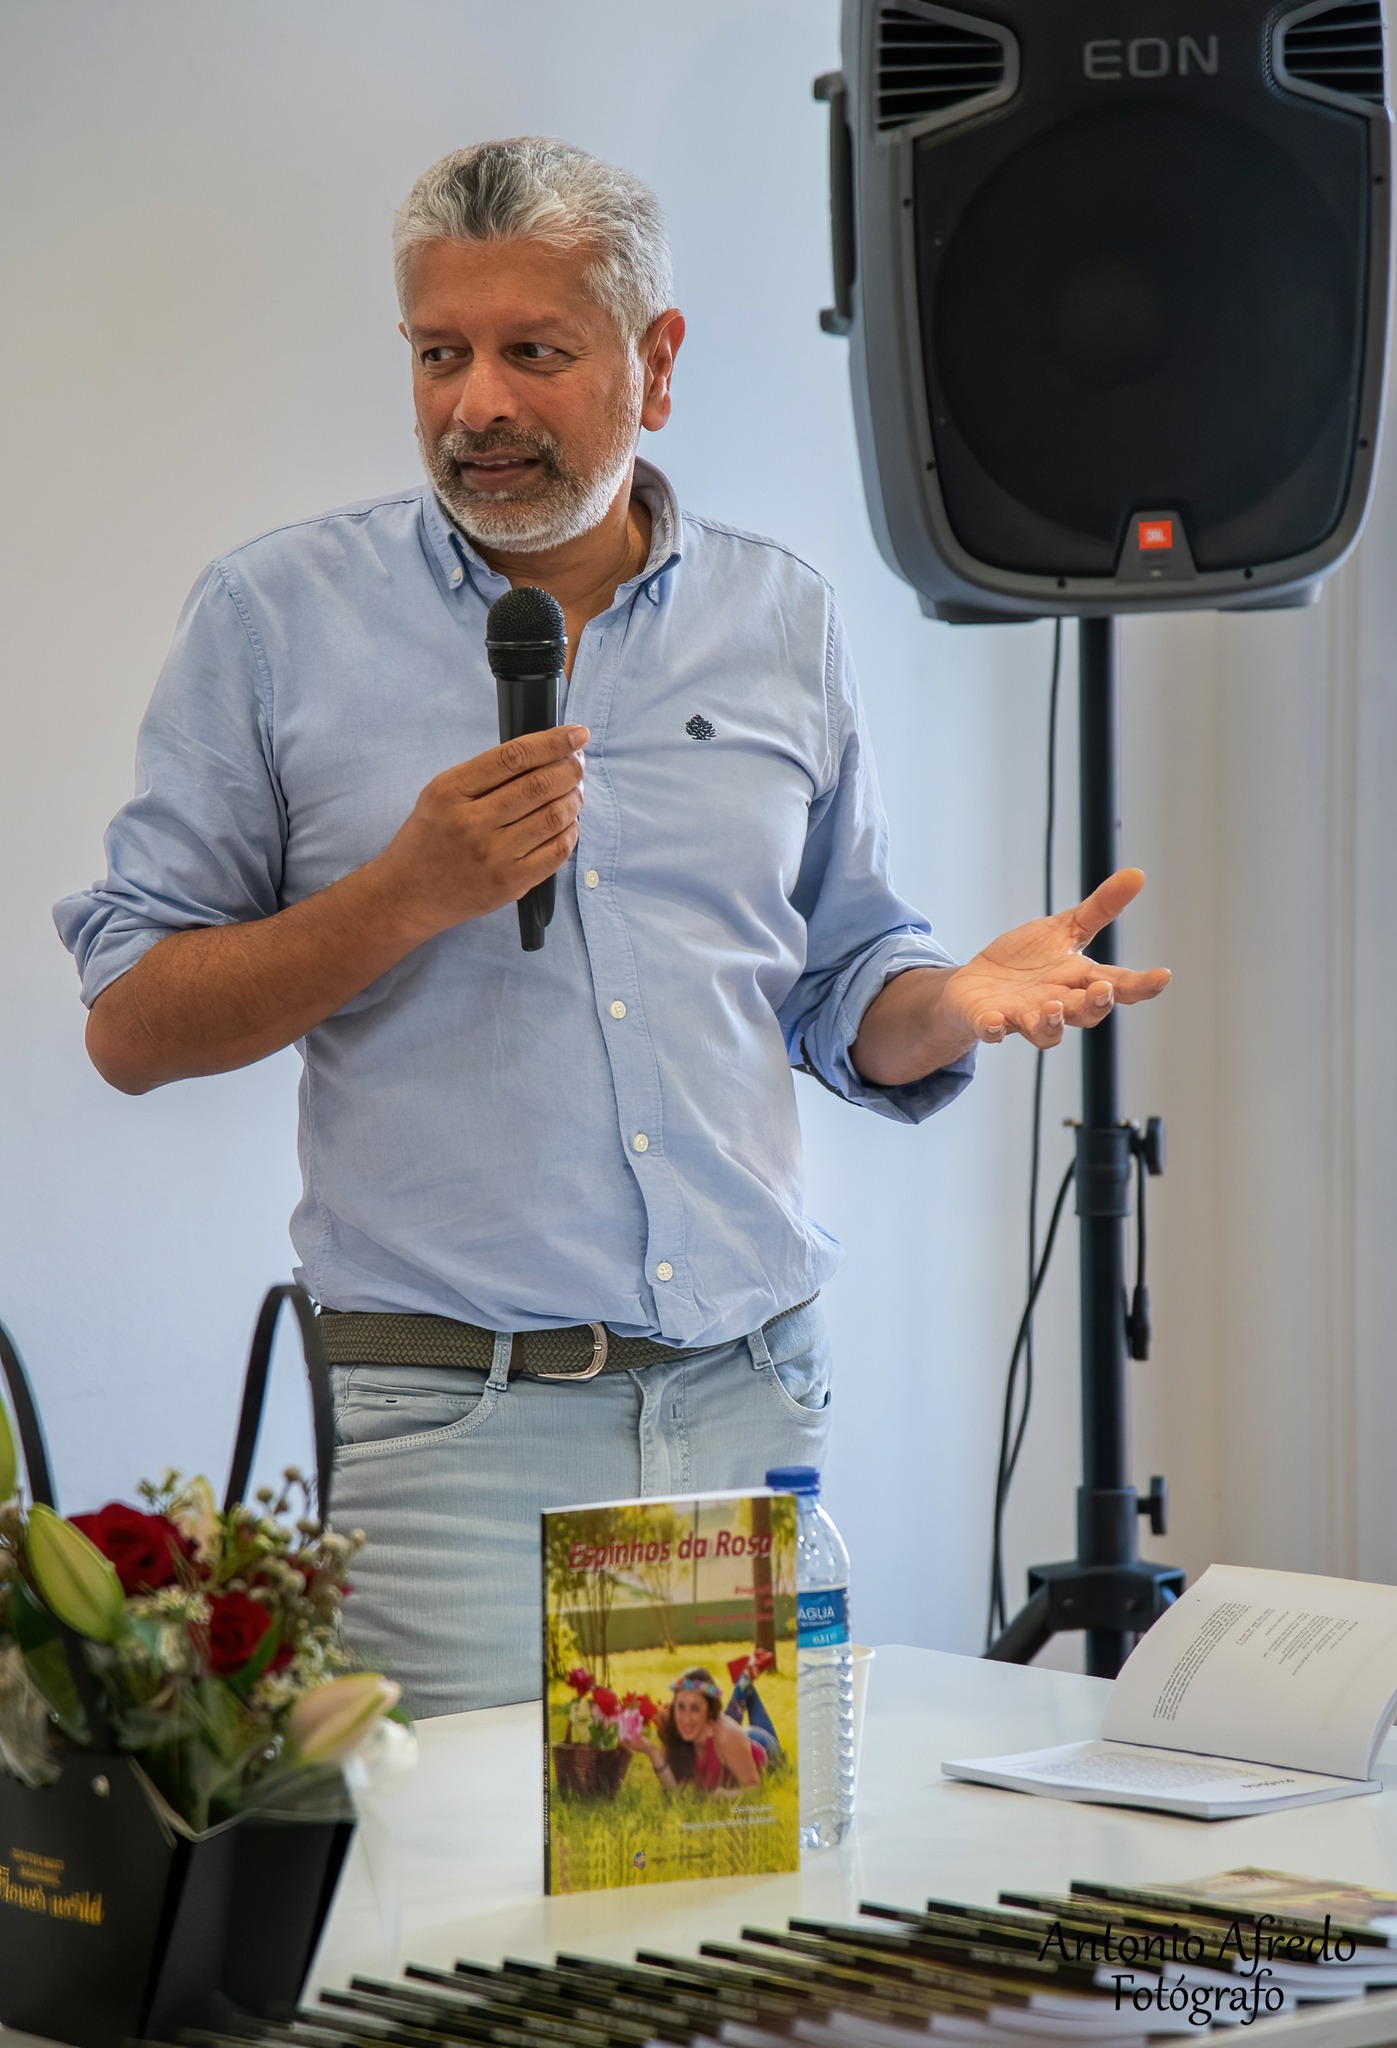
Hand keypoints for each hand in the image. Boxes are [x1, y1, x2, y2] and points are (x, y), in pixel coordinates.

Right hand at [375, 725, 587, 941]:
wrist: (408, 894)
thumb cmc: (429, 838)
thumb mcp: (441, 793)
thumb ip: (484, 773)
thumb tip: (545, 752)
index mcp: (451, 792)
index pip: (514, 757)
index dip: (553, 741)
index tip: (577, 734)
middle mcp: (472, 823)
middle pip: (540, 785)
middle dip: (570, 769)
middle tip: (578, 763)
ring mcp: (493, 856)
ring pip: (554, 817)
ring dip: (574, 799)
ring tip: (574, 792)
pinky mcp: (510, 883)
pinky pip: (557, 851)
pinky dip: (571, 831)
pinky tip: (568, 823)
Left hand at [944, 867, 1169, 1049]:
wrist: (976, 983)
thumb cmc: (1025, 960)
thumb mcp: (1064, 929)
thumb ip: (1100, 909)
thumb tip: (1137, 874)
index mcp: (1078, 980)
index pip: (1118, 985)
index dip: (1140, 985)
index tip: (1162, 976)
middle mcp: (1057, 1004)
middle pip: (1086, 1013)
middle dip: (1096, 1004)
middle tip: (1102, 989)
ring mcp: (1023, 1016)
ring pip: (1046, 1033)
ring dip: (1051, 1023)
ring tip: (1052, 1007)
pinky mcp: (989, 1020)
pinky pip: (992, 1030)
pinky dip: (993, 1027)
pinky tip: (994, 1021)